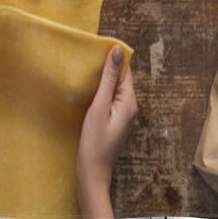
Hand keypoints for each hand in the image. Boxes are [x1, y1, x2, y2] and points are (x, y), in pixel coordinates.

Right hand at [76, 45, 137, 218]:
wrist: (92, 174)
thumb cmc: (94, 142)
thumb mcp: (99, 106)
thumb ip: (108, 78)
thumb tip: (117, 51)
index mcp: (130, 102)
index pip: (126, 69)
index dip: (114, 56)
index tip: (98, 44)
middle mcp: (131, 107)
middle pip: (121, 77)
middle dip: (108, 66)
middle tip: (88, 55)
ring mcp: (124, 115)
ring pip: (115, 88)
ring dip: (103, 78)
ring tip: (86, 69)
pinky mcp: (116, 120)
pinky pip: (111, 98)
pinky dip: (101, 90)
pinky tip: (89, 89)